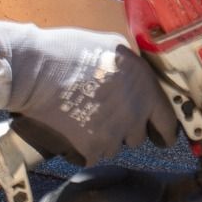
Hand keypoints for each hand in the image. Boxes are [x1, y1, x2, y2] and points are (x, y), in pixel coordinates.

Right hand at [0, 23, 180, 165]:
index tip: (161, 136)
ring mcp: (114, 134)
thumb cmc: (68, 51)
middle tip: (102, 115)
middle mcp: (135, 115)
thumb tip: (136, 77)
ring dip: (102, 138)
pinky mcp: (91, 148)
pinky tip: (70, 131)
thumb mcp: (113, 47)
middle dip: (124, 130)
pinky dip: (82, 148)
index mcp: (146, 90)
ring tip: (82, 119)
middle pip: (136, 136)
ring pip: (113, 147)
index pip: (167, 122)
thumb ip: (132, 68)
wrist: (33, 69)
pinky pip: (92, 155)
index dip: (164, 131)